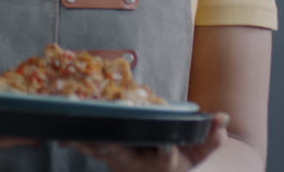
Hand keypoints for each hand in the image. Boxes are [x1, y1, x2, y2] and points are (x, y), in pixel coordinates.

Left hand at [66, 112, 229, 171]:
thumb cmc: (181, 162)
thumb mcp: (199, 153)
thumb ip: (211, 138)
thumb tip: (223, 120)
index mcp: (161, 162)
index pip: (163, 156)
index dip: (163, 151)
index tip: (160, 142)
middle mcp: (138, 164)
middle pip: (122, 155)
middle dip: (110, 146)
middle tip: (99, 137)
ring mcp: (119, 161)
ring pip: (100, 152)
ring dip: (84, 143)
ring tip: (67, 134)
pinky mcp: (106, 155)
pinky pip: (90, 147)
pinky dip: (76, 140)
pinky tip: (59, 133)